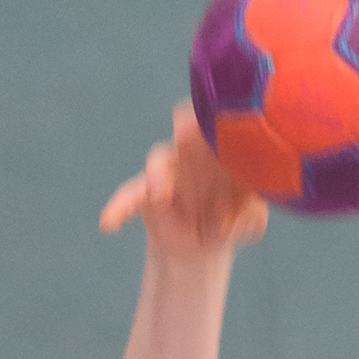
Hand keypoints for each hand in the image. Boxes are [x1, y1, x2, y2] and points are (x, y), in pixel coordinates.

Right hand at [100, 102, 269, 257]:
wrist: (203, 246)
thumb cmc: (231, 218)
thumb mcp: (248, 220)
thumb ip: (250, 216)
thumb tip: (244, 219)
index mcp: (221, 151)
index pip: (219, 125)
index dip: (220, 117)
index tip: (222, 113)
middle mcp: (191, 154)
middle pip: (185, 134)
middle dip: (185, 130)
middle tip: (184, 127)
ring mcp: (166, 173)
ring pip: (158, 162)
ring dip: (158, 176)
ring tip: (161, 195)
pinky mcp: (145, 194)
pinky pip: (129, 195)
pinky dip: (118, 207)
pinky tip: (108, 223)